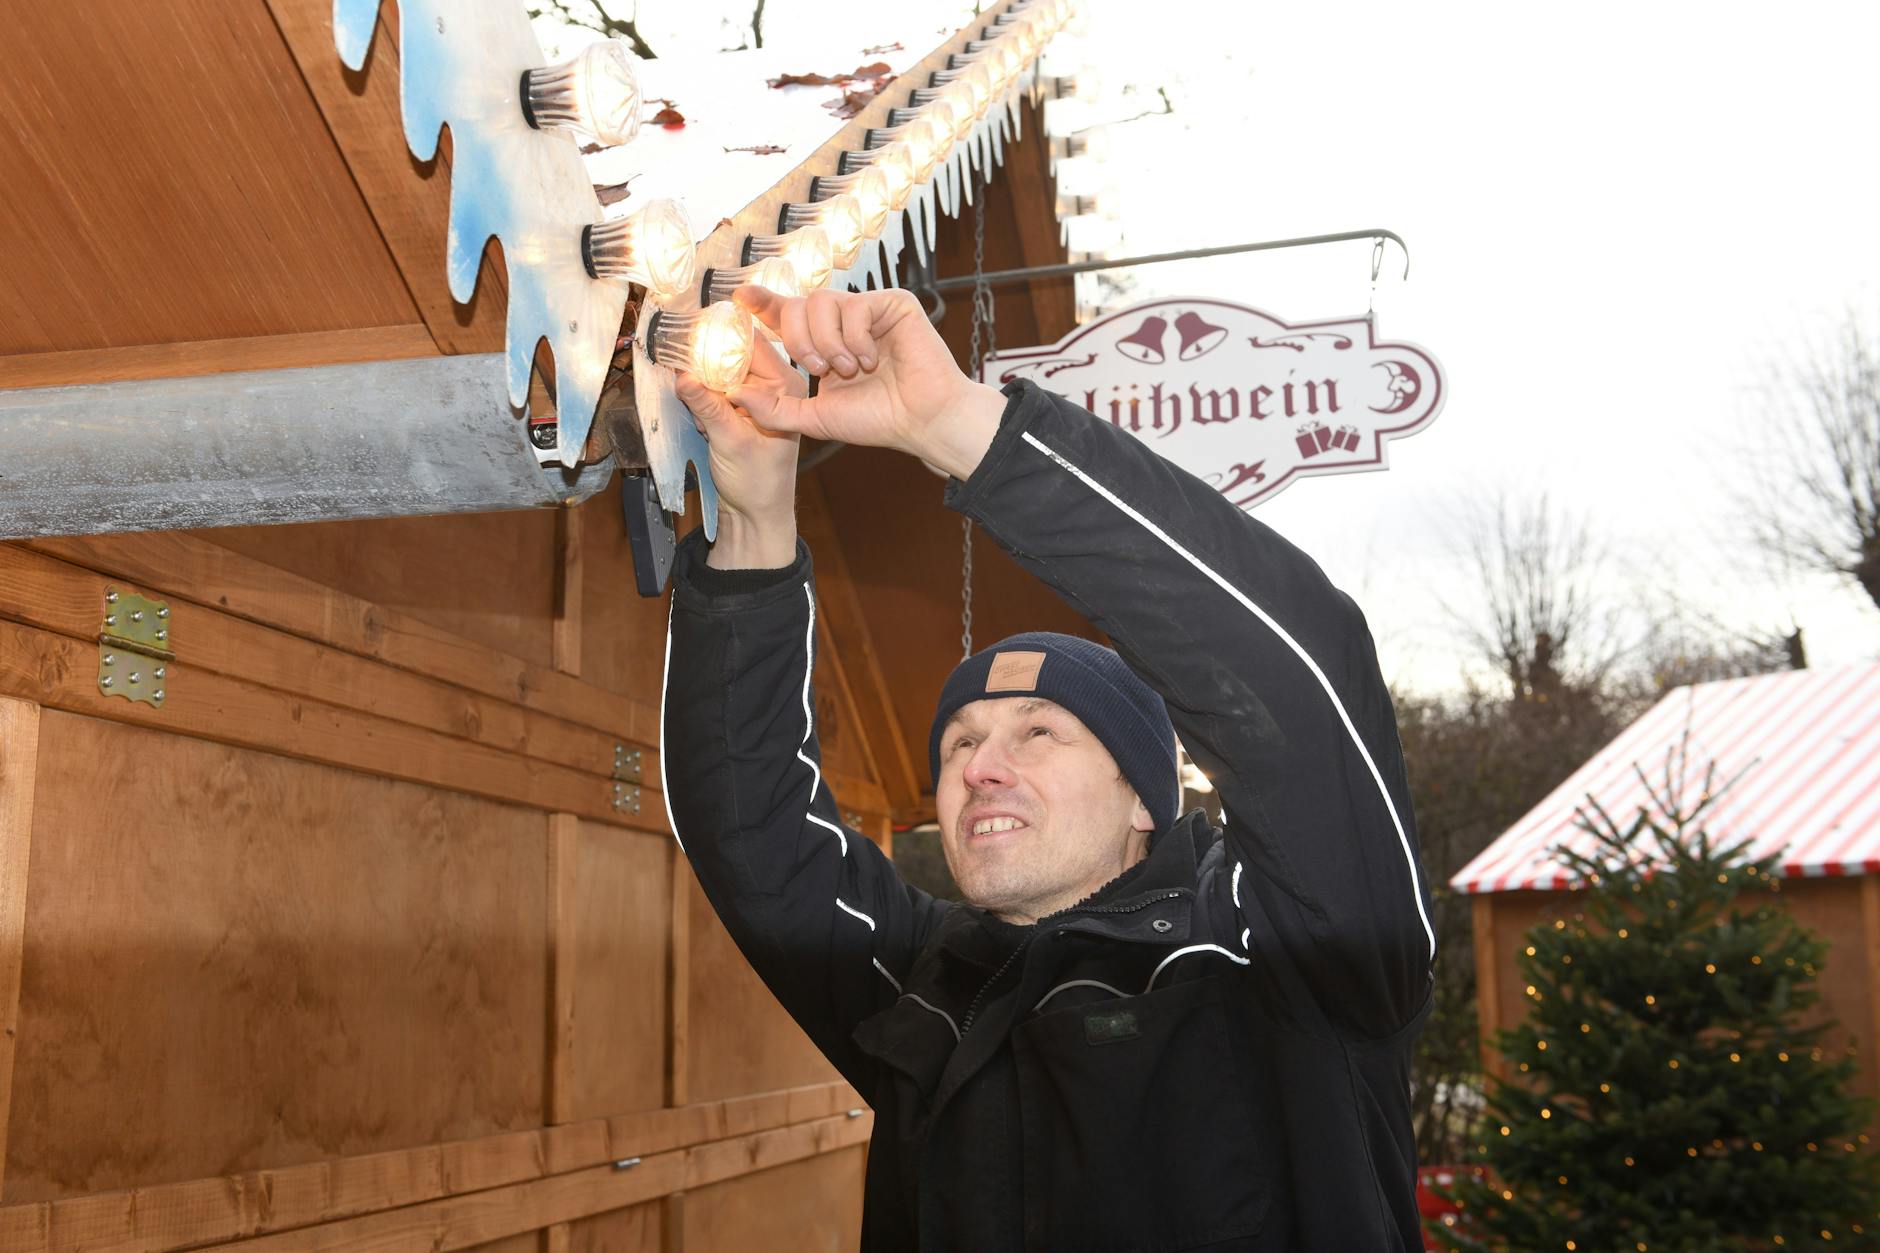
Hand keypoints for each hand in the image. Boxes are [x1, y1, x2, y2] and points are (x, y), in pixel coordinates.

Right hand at [675, 333, 803, 567]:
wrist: (755, 514)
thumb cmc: (758, 483)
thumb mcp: (730, 442)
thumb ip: (707, 406)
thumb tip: (682, 375)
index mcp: (784, 386)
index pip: (752, 343)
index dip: (723, 333)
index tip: (692, 330)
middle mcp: (771, 386)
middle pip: (731, 354)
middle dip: (706, 363)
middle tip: (685, 370)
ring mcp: (752, 397)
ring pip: (717, 372)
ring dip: (702, 386)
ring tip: (703, 415)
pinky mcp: (735, 410)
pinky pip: (711, 391)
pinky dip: (701, 402)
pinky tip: (704, 425)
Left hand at [727, 286, 1006, 477]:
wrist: (922, 420)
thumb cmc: (878, 420)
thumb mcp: (815, 418)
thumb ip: (774, 409)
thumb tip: (734, 394)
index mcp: (824, 345)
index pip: (787, 315)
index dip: (763, 303)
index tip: (740, 297)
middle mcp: (843, 323)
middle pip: (799, 305)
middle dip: (800, 340)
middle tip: (820, 369)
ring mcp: (868, 311)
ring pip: (823, 302)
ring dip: (829, 342)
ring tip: (851, 369)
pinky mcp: (892, 303)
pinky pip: (855, 306)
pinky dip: (857, 338)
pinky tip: (872, 360)